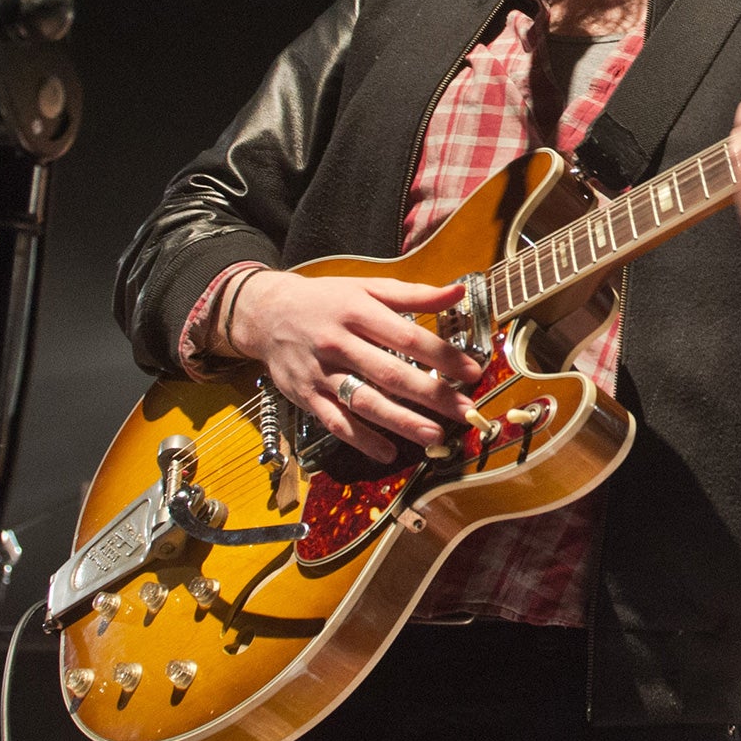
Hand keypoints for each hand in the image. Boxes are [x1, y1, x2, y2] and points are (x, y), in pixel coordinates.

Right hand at [228, 270, 483, 463]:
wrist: (267, 313)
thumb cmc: (327, 300)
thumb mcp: (367, 288)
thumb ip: (414, 294)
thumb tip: (458, 291)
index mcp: (358, 312)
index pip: (408, 337)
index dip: (443, 355)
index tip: (473, 371)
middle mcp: (339, 342)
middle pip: (391, 373)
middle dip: (432, 395)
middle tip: (464, 411)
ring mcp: (321, 373)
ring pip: (364, 402)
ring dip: (400, 422)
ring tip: (434, 435)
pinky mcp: (306, 396)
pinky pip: (336, 422)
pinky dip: (361, 440)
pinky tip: (387, 452)